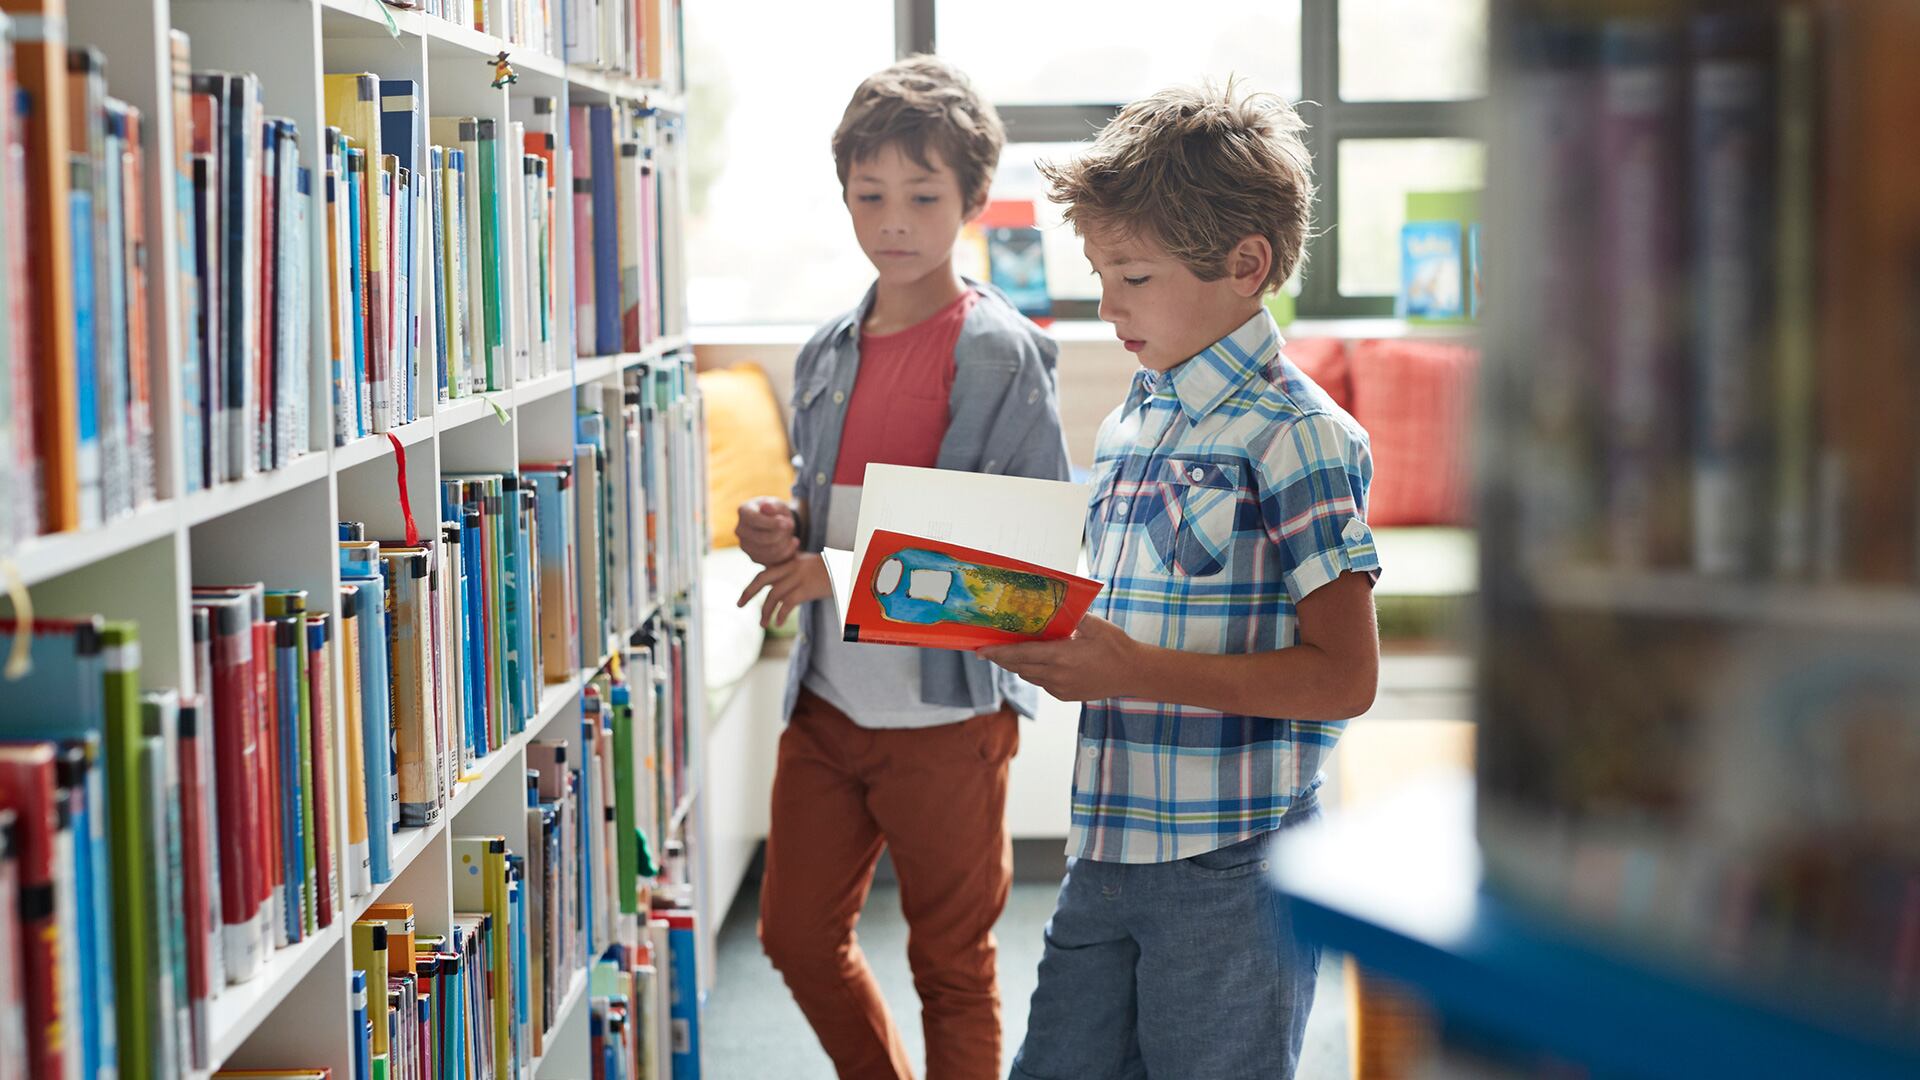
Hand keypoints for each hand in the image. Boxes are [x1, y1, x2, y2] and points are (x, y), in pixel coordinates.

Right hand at [736, 496, 799, 565]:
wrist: (776, 523)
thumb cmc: (776, 511)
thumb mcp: (778, 504)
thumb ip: (773, 506)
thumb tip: (766, 506)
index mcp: (743, 511)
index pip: (755, 520)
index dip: (772, 523)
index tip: (787, 522)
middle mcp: (740, 530)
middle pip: (763, 538)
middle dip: (782, 533)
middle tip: (791, 526)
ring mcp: (744, 545)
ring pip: (769, 551)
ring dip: (786, 544)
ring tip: (792, 535)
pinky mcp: (753, 557)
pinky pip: (772, 559)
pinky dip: (786, 552)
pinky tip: (792, 543)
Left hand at [738, 553, 833, 628]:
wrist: (850, 568)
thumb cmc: (832, 570)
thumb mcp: (811, 566)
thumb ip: (795, 573)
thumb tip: (782, 589)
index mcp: (791, 561)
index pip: (766, 571)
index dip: (753, 584)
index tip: (745, 596)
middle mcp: (792, 567)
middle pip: (763, 578)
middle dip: (748, 592)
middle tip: (739, 605)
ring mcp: (799, 577)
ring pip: (774, 595)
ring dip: (765, 611)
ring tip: (763, 624)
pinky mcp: (807, 589)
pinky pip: (788, 603)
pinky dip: (780, 614)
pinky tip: (777, 623)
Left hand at [978, 615, 1144, 702]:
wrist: (1135, 674)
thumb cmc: (1117, 646)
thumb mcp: (1095, 624)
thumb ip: (1073, 615)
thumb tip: (1055, 602)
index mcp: (1062, 656)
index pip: (1020, 655)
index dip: (998, 653)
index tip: (980, 650)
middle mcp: (1057, 676)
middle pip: (1019, 668)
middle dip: (1002, 659)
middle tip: (989, 649)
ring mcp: (1061, 689)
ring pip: (1029, 676)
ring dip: (1019, 665)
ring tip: (1011, 653)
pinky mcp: (1066, 696)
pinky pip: (1043, 684)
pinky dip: (1035, 673)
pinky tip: (1040, 662)